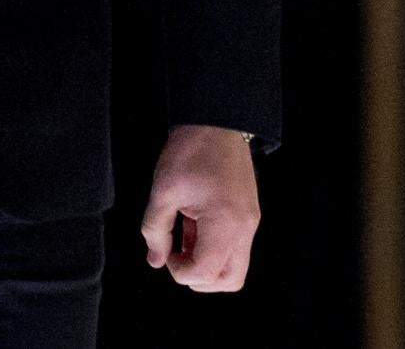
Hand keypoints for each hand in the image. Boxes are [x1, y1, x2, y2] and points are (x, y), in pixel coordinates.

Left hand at [140, 123, 258, 291]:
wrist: (216, 123)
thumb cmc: (191, 152)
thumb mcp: (163, 191)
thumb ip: (155, 230)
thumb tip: (154, 260)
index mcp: (225, 225)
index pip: (205, 272)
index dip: (179, 271)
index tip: (165, 253)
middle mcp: (244, 230)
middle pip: (228, 281)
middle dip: (198, 278)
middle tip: (176, 256)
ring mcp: (250, 224)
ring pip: (234, 268)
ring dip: (206, 264)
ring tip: (184, 239)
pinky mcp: (248, 217)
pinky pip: (235, 248)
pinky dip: (214, 248)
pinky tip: (193, 227)